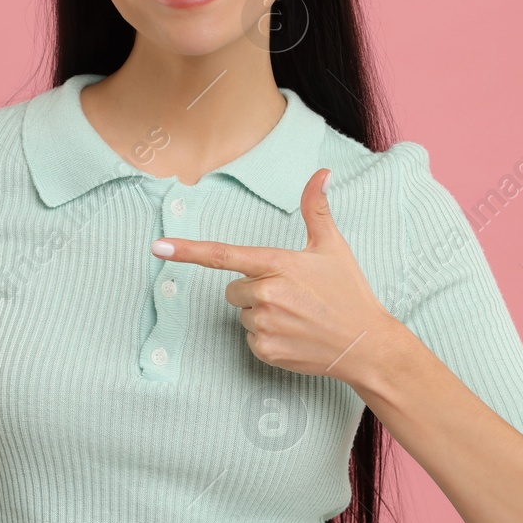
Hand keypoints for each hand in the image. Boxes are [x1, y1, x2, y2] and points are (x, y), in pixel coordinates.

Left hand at [151, 168, 396, 387]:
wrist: (365, 344)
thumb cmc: (348, 292)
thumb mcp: (332, 247)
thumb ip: (316, 209)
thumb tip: (321, 172)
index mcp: (277, 264)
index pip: (223, 254)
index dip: (187, 250)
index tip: (157, 247)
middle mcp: (266, 293)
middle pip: (234, 289)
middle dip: (254, 290)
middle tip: (291, 295)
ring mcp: (265, 324)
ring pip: (243, 314)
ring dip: (262, 314)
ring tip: (296, 316)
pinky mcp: (266, 350)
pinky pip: (250, 338)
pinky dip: (267, 337)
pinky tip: (294, 335)